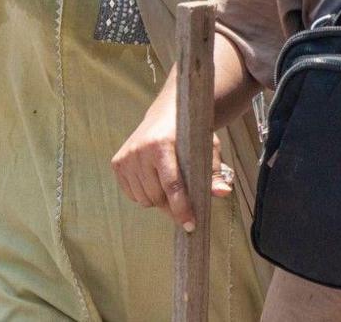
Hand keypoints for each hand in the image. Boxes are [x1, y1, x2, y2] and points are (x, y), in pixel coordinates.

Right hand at [112, 97, 232, 231]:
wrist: (165, 115)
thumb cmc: (190, 135)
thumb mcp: (207, 147)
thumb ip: (214, 171)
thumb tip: (223, 193)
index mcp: (162, 144)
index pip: (172, 185)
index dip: (181, 208)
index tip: (190, 225)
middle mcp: (140, 150)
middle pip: (156, 196)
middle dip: (172, 208)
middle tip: (184, 211)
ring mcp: (126, 157)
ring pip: (143, 199)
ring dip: (158, 202)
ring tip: (170, 191)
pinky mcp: (117, 163)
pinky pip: (132, 195)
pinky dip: (145, 196)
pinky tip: (155, 183)